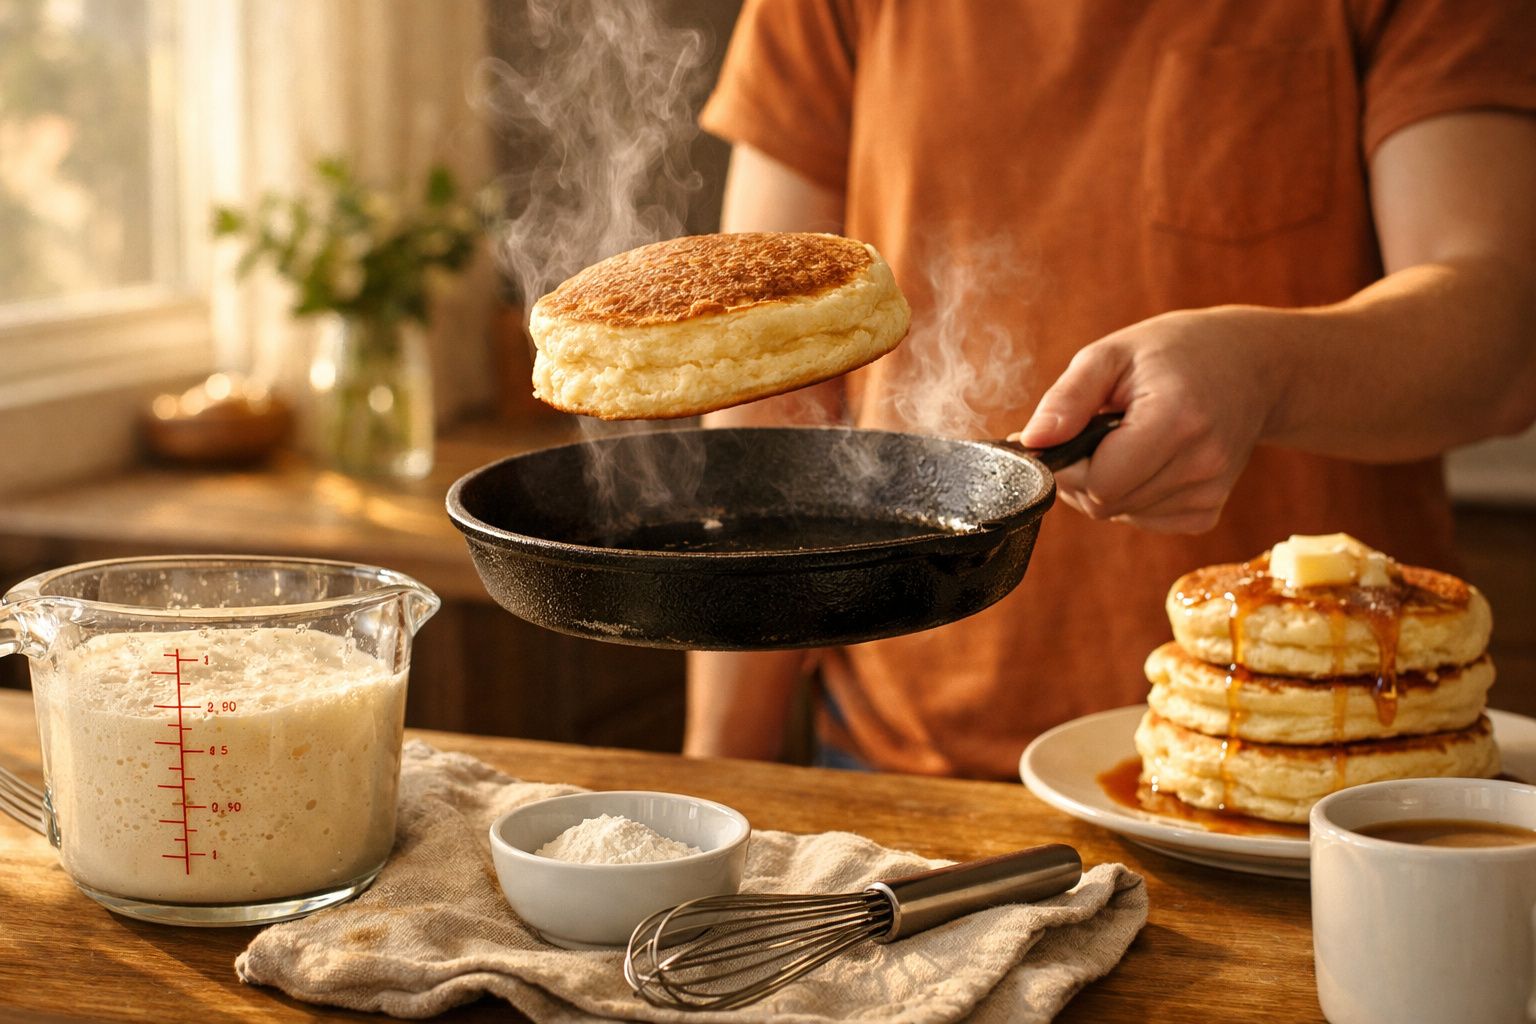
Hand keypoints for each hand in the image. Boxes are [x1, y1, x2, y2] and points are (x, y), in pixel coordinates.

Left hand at [1015, 306, 1284, 532]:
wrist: (1251, 365)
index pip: (1097, 483)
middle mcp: (1200, 463)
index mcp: (1176, 420)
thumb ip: (1067, 398)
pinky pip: (1146, 520)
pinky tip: (1149, 459)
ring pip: (1122, 515)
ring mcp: (1210, 491)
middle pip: (1106, 504)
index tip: (1073, 433)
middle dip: (1085, 474)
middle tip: (1097, 432)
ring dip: (1108, 485)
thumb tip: (1031, 442)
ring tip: (1128, 439)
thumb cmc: (1175, 352)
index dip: (1070, 464)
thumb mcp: (1113, 354)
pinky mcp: (1209, 509)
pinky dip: (1134, 496)